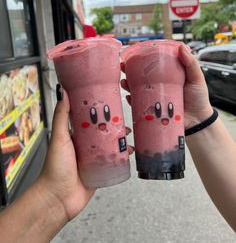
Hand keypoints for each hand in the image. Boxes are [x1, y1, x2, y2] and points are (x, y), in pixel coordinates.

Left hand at [37, 88, 133, 220]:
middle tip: (124, 118)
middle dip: (114, 125)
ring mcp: (93, 158)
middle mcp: (85, 145)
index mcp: (75, 136)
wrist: (58, 197)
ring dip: (121, 139)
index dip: (99, 111)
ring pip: (110, 145)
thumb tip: (63, 92)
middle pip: (103, 131)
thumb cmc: (55, 167)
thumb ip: (61, 115)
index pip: (89, 119)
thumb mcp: (60, 137)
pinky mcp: (100, 170)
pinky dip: (123, 155)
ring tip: (129, 134)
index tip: (109, 102)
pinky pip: (114, 160)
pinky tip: (130, 152)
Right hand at [120, 44, 212, 129]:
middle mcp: (158, 86)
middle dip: (128, 72)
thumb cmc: (198, 98)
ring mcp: (154, 98)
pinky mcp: (152, 110)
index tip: (131, 55)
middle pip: (139, 77)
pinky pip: (139, 106)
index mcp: (166, 76)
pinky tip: (129, 98)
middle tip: (123, 68)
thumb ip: (190, 63)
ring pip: (136, 90)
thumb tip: (181, 47)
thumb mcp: (196, 78)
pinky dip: (132, 102)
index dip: (140, 60)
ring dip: (127, 85)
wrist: (199, 120)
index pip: (151, 66)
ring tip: (124, 82)